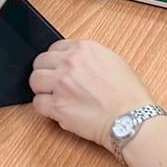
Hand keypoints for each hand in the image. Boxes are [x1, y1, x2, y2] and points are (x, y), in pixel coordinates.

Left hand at [29, 39, 156, 151]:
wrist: (131, 118)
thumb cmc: (129, 95)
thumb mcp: (113, 61)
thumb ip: (90, 58)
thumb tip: (76, 61)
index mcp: (84, 48)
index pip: (54, 48)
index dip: (55, 60)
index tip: (57, 68)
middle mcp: (70, 62)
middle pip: (40, 62)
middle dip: (45, 72)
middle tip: (52, 83)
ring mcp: (61, 84)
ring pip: (35, 81)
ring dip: (42, 89)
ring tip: (52, 97)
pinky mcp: (57, 106)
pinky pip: (37, 103)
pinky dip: (44, 108)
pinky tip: (55, 110)